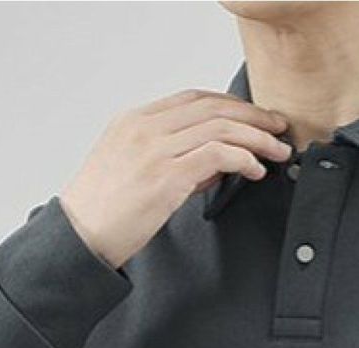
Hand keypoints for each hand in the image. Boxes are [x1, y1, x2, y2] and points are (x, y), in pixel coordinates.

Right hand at [59, 89, 292, 267]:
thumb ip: (172, 161)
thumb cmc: (103, 213)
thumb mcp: (132, 172)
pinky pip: (217, 156)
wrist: (80, 237)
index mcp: (134, 122)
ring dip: (256, 138)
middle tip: (278, 128)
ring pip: (220, 127)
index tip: (254, 117)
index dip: (230, 104)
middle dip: (253, 116)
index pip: (193, 99)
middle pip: (213, 107)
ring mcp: (155, 150)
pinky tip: (256, 170)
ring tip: (277, 151)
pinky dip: (243, 159)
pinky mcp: (166, 176)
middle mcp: (145, 128)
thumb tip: (214, 164)